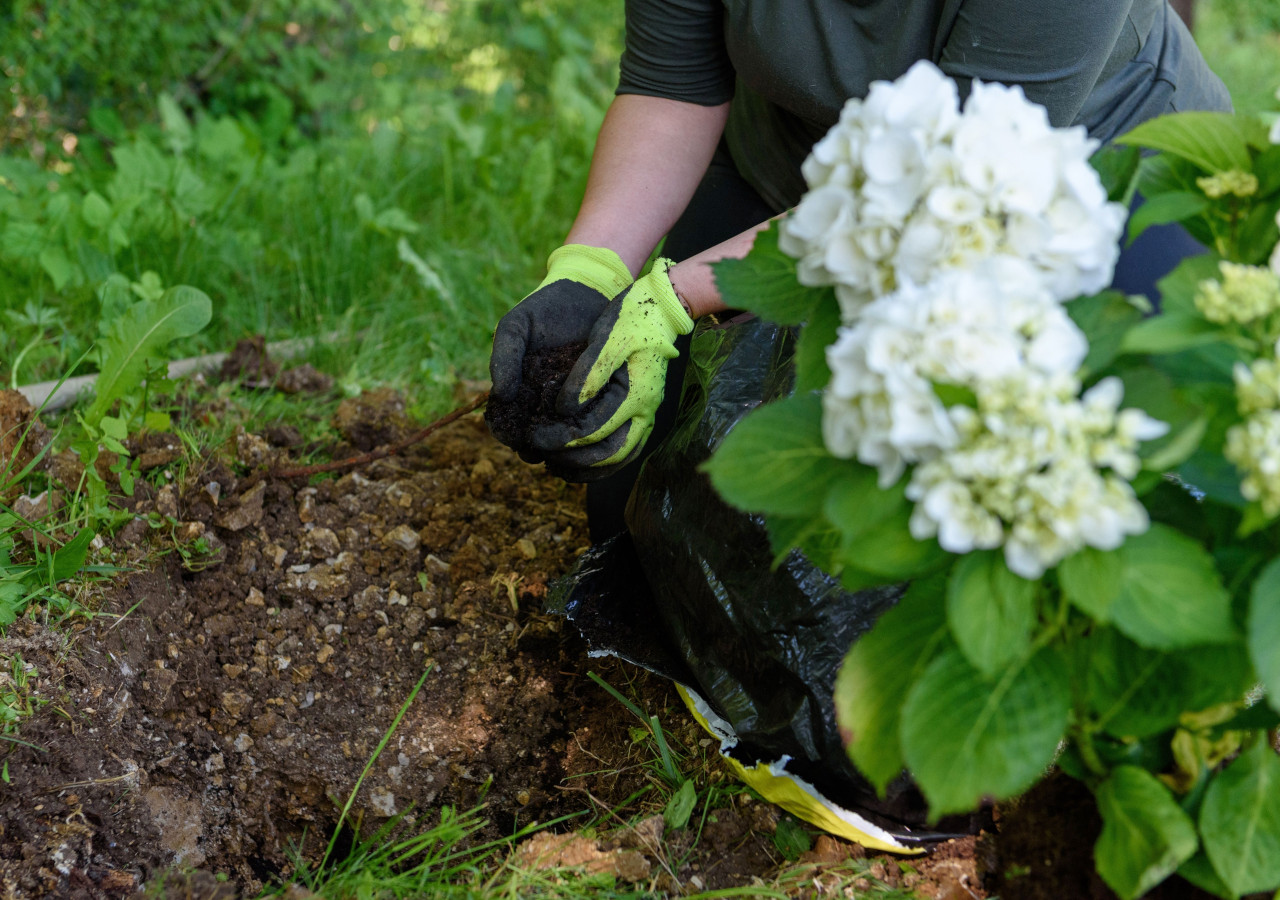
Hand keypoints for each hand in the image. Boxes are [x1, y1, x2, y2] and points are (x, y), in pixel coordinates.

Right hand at [485, 245, 631, 453]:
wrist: (584, 293)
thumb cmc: (543, 311)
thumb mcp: (515, 328)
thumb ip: (503, 358)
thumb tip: (499, 395)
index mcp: (522, 395)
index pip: (509, 426)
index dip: (508, 435)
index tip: (512, 436)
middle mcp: (548, 406)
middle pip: (540, 441)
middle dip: (539, 448)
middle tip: (541, 445)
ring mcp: (576, 405)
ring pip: (569, 439)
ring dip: (566, 446)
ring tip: (564, 441)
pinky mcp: (604, 397)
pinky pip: (598, 421)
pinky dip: (593, 428)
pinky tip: (589, 427)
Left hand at [532, 258, 693, 478]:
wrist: (662, 306)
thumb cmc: (632, 317)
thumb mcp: (607, 338)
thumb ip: (588, 375)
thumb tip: (566, 408)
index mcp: (636, 395)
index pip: (595, 430)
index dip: (563, 436)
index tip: (535, 435)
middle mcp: (646, 412)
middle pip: (608, 453)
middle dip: (573, 459)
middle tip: (541, 454)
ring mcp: (648, 414)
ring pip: (619, 457)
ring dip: (588, 467)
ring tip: (556, 467)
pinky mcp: (643, 412)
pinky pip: (626, 448)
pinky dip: (603, 461)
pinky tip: (578, 461)